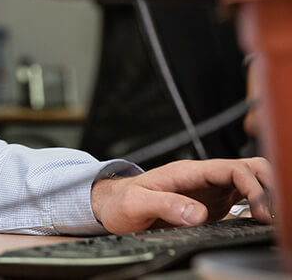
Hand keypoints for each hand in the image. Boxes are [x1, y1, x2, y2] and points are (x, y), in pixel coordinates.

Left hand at [90, 157, 274, 233]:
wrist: (111, 205)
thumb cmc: (119, 202)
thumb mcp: (135, 204)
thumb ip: (164, 205)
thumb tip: (197, 214)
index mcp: (187, 172)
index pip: (232, 168)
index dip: (253, 186)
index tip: (261, 211)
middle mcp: (202, 176)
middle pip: (249, 168)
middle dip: (269, 186)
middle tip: (275, 215)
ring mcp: (209, 188)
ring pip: (250, 179)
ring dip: (267, 194)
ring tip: (274, 218)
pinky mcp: (212, 201)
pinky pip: (244, 196)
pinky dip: (259, 204)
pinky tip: (262, 220)